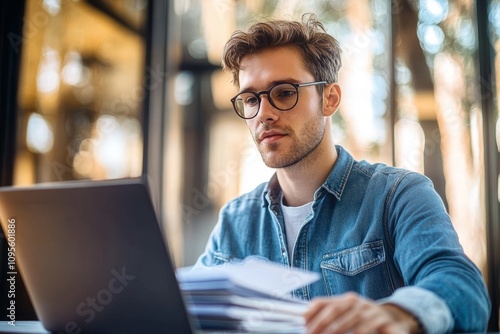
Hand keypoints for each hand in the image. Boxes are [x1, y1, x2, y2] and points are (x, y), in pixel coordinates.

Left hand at [304, 292, 419, 333]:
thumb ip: (330, 315)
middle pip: (336, 311)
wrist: (396, 320)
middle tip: (312, 333)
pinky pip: (370, 330)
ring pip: (354, 322)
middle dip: (322, 324)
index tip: (302, 323)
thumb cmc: (365, 319)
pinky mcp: (387, 323)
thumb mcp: (348, 314)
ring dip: (339, 330)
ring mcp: (373, 312)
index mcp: (347, 300)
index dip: (311, 312)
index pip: (324, 303)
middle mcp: (359, 304)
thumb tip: (305, 320)